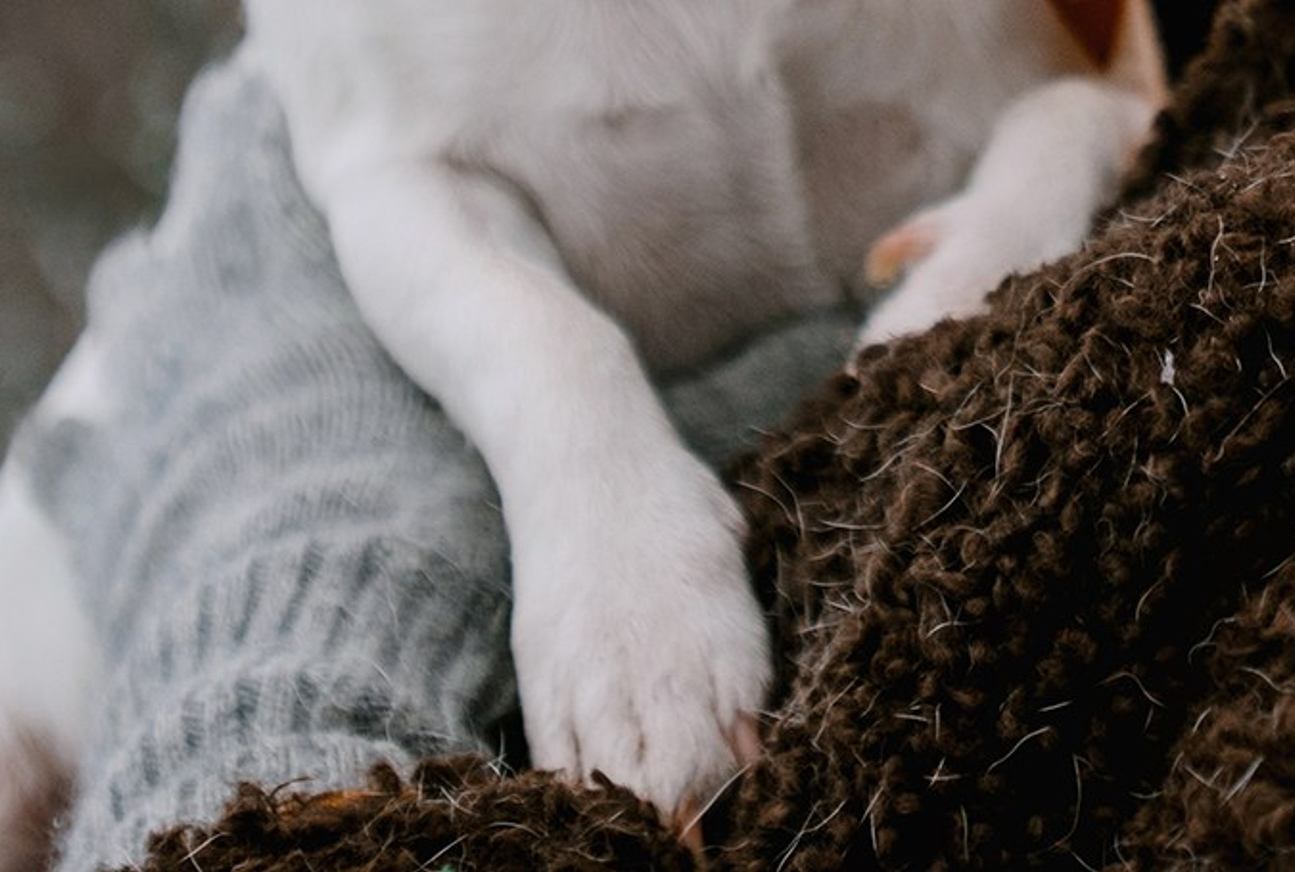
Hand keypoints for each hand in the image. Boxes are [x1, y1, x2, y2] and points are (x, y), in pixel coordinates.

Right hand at [506, 447, 768, 841]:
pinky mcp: (542, 673)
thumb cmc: (672, 511)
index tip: (752, 804)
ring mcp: (591, 665)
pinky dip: (581, 796)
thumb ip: (741, 647)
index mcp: (717, 614)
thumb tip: (753, 741)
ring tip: (657, 840)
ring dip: (641, 815)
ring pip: (616, 773)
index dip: (745, 774)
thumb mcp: (728, 557)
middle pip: (679, 762)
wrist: (583, 460)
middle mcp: (655, 646)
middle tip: (703, 840)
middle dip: (695, 811)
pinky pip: (557, 759)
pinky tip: (600, 817)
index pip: (741, 716)